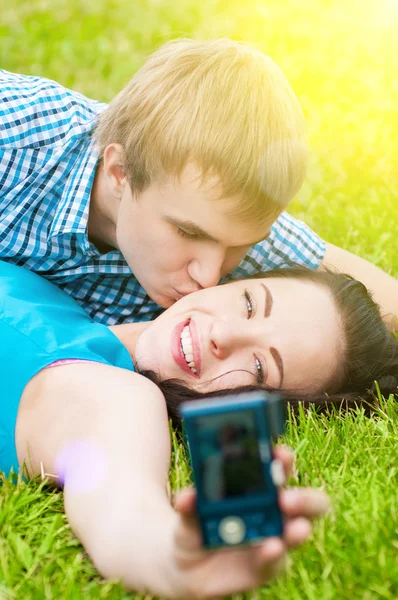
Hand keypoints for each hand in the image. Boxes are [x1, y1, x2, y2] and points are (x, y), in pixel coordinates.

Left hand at [170, 446, 329, 599]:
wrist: (187, 565)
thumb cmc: (196, 525)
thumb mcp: (189, 512)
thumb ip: (190, 505)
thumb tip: (187, 497)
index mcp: (261, 486)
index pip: (281, 467)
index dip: (284, 459)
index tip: (280, 453)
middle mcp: (276, 510)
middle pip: (307, 500)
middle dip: (304, 497)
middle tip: (285, 498)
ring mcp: (276, 538)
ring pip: (300, 530)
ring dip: (299, 528)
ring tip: (294, 529)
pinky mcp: (269, 565)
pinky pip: (278, 561)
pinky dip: (274, 554)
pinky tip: (271, 548)